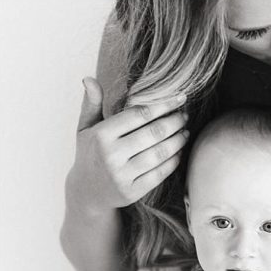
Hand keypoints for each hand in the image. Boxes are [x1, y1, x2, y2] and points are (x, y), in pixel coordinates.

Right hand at [67, 77, 188, 213]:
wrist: (87, 191)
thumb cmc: (90, 152)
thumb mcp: (85, 127)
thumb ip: (91, 103)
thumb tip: (88, 78)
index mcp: (101, 135)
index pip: (139, 114)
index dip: (163, 104)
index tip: (179, 98)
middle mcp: (111, 155)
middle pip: (154, 133)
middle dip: (174, 121)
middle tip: (184, 115)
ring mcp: (121, 175)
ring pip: (160, 153)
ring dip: (177, 141)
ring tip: (185, 132)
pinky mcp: (131, 192)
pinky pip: (160, 173)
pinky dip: (173, 161)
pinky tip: (178, 151)